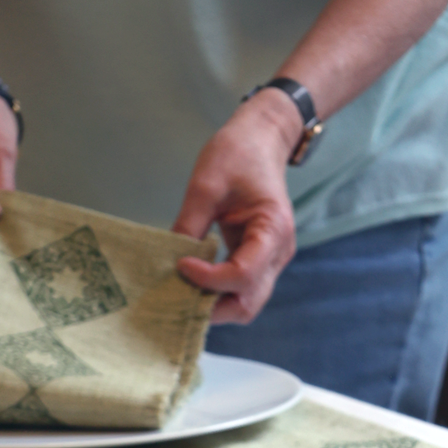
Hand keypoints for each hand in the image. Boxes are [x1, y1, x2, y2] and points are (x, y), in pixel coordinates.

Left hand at [173, 89, 302, 324]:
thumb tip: (168, 262)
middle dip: (212, 307)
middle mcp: (279, 252)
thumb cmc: (237, 154)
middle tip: (179, 294)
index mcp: (273, 229)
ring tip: (184, 291)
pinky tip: (194, 284)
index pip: (243, 274)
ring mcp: (271, 260)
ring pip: (245, 304)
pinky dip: (217, 294)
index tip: (180, 265)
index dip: (209, 279)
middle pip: (248, 303)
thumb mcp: (206, 184)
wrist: (260, 140)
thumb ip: (189, 224)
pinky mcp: (260, 261)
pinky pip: (240, 291)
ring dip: (214, 305)